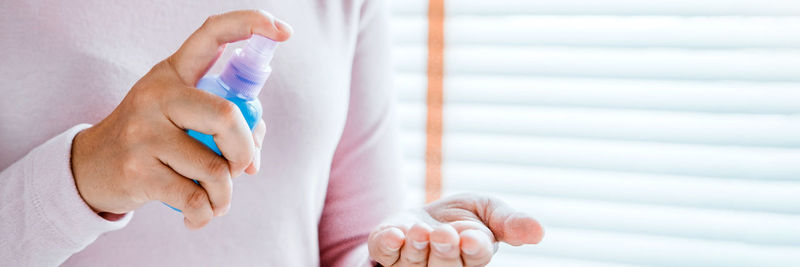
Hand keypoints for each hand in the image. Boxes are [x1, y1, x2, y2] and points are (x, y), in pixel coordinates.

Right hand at [70, 10, 291, 228]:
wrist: (89, 167)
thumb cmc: (151, 138)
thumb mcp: (178, 113)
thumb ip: (222, 120)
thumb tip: (254, 150)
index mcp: (173, 72)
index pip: (212, 34)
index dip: (251, 24)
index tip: (283, 31)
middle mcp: (157, 95)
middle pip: (226, 116)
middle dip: (245, 150)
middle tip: (243, 167)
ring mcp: (143, 133)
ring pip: (215, 168)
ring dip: (225, 193)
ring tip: (216, 199)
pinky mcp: (138, 171)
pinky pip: (195, 198)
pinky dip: (206, 213)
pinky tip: (199, 214)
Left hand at [368, 194, 543, 265]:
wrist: (425, 215)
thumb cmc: (462, 217)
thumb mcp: (489, 210)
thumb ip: (510, 222)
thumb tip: (539, 231)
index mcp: (473, 257)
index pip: (475, 258)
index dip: (473, 249)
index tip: (471, 237)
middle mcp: (443, 266)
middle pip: (445, 266)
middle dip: (444, 250)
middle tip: (444, 233)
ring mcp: (412, 264)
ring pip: (414, 264)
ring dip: (417, 248)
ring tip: (420, 231)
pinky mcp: (387, 254)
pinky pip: (384, 254)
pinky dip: (388, 245)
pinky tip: (395, 234)